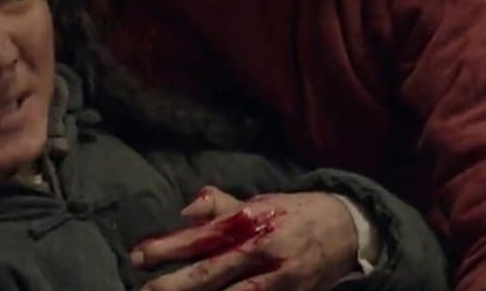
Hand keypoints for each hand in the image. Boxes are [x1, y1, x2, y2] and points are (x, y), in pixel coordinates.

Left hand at [130, 187, 357, 290]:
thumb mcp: (261, 202)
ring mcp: (279, 278)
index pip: (201, 236)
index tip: (137, 257)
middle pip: (211, 272)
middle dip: (175, 284)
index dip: (167, 247)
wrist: (349, 229)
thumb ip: (223, 208)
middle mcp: (262, 250)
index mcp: (251, 222)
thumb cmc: (295, 214)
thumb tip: (187, 210)